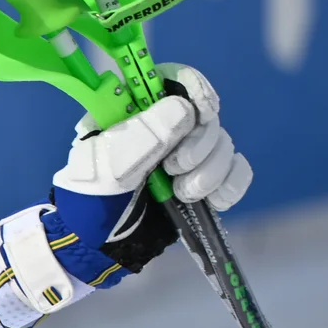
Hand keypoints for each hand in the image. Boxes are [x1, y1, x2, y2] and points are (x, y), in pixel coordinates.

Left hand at [0, 65, 253, 314]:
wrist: (97, 247)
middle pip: (207, 116)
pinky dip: (231, 184)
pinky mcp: (202, 183)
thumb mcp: (109, 164)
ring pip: (224, 145)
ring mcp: (186, 156)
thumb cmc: (92, 200)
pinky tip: (213, 201)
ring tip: (182, 194)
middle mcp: (164, 128)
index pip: (175, 80)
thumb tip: (186, 109)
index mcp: (135, 112)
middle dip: (199, 145)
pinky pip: (236, 171)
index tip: (202, 111)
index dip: (195, 88)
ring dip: (210, 171)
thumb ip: (145, 135)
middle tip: (173, 169)